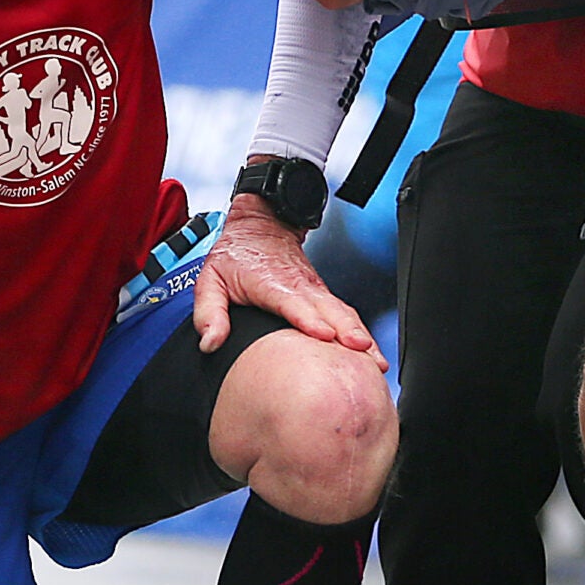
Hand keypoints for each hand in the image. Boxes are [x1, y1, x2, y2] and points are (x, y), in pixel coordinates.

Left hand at [192, 200, 383, 361]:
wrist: (262, 223)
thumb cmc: (236, 255)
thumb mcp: (210, 279)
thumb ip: (209, 312)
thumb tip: (210, 343)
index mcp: (271, 283)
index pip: (292, 302)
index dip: (308, 318)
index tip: (324, 335)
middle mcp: (299, 287)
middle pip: (328, 309)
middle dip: (347, 330)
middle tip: (362, 351)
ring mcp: (315, 291)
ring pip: (343, 313)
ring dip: (360, 334)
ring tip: (376, 360)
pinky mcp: (323, 297)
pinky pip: (346, 316)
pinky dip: (361, 333)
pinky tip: (372, 355)